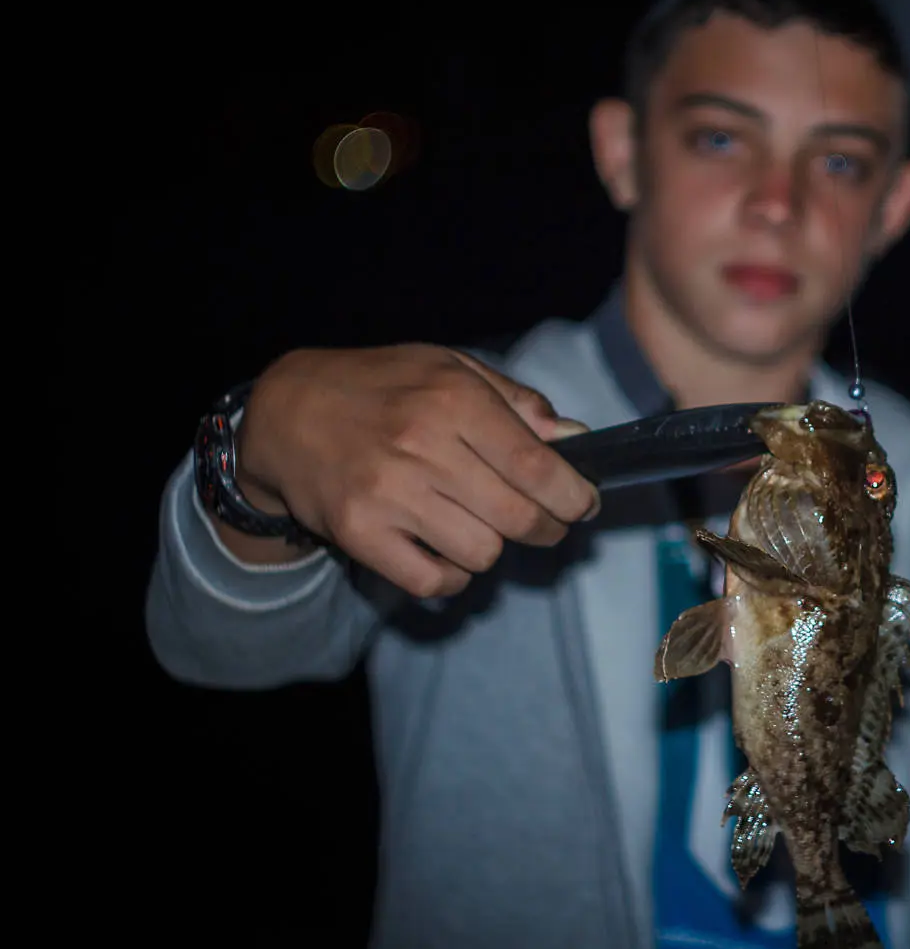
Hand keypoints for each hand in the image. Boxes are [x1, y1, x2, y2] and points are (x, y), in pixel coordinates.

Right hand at [234, 343, 600, 597]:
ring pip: (482, 553)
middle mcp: (421, 446)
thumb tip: (574, 437)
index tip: (584, 505)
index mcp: (452, 399)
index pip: (537, 466)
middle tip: (548, 523)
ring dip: (494, 547)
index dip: (574, 496)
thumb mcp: (449, 367)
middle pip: (518, 518)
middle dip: (548, 528)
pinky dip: (453, 575)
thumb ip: (516, 403)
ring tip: (483, 525)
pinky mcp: (359, 534)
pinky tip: (448, 551)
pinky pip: (434, 581)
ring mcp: (387, 494)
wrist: (286, 413)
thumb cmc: (381, 386)